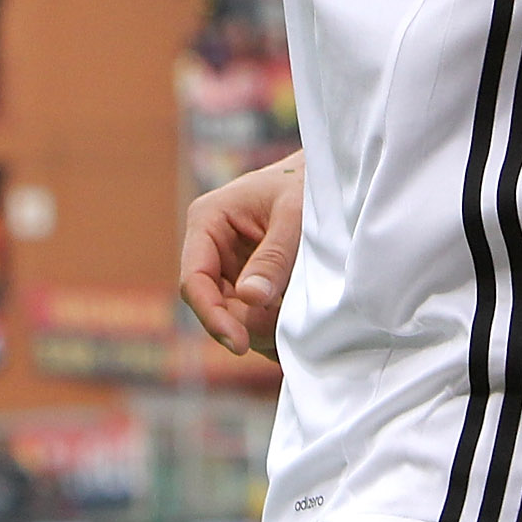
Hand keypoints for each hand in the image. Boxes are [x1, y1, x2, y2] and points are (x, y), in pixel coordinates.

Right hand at [180, 154, 302, 356]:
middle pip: (213, 304)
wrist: (326, 178)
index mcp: (208, 221)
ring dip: (261, 328)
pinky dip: (272, 325)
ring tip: (296, 329)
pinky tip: (296, 327)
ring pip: (234, 314)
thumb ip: (274, 256)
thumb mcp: (294, 215)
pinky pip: (252, 314)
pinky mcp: (250, 281)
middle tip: (284, 336)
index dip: (212, 316)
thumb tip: (250, 298)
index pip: (195, 280)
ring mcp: (230, 267)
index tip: (239, 343)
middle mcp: (211, 248)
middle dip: (245, 325)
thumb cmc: (305, 184)